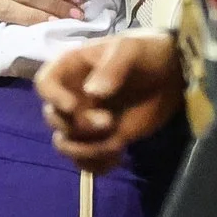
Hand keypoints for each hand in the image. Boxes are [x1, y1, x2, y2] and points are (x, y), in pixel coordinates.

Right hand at [35, 31, 181, 173]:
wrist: (172, 73)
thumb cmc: (145, 52)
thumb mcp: (129, 50)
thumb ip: (111, 68)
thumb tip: (92, 93)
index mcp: (71, 69)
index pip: (44, 84)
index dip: (53, 98)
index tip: (72, 106)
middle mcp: (72, 96)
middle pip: (54, 119)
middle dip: (78, 126)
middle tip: (109, 121)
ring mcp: (87, 120)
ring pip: (66, 144)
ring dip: (83, 151)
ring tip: (112, 147)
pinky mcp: (103, 139)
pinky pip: (86, 161)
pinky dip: (96, 166)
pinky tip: (117, 159)